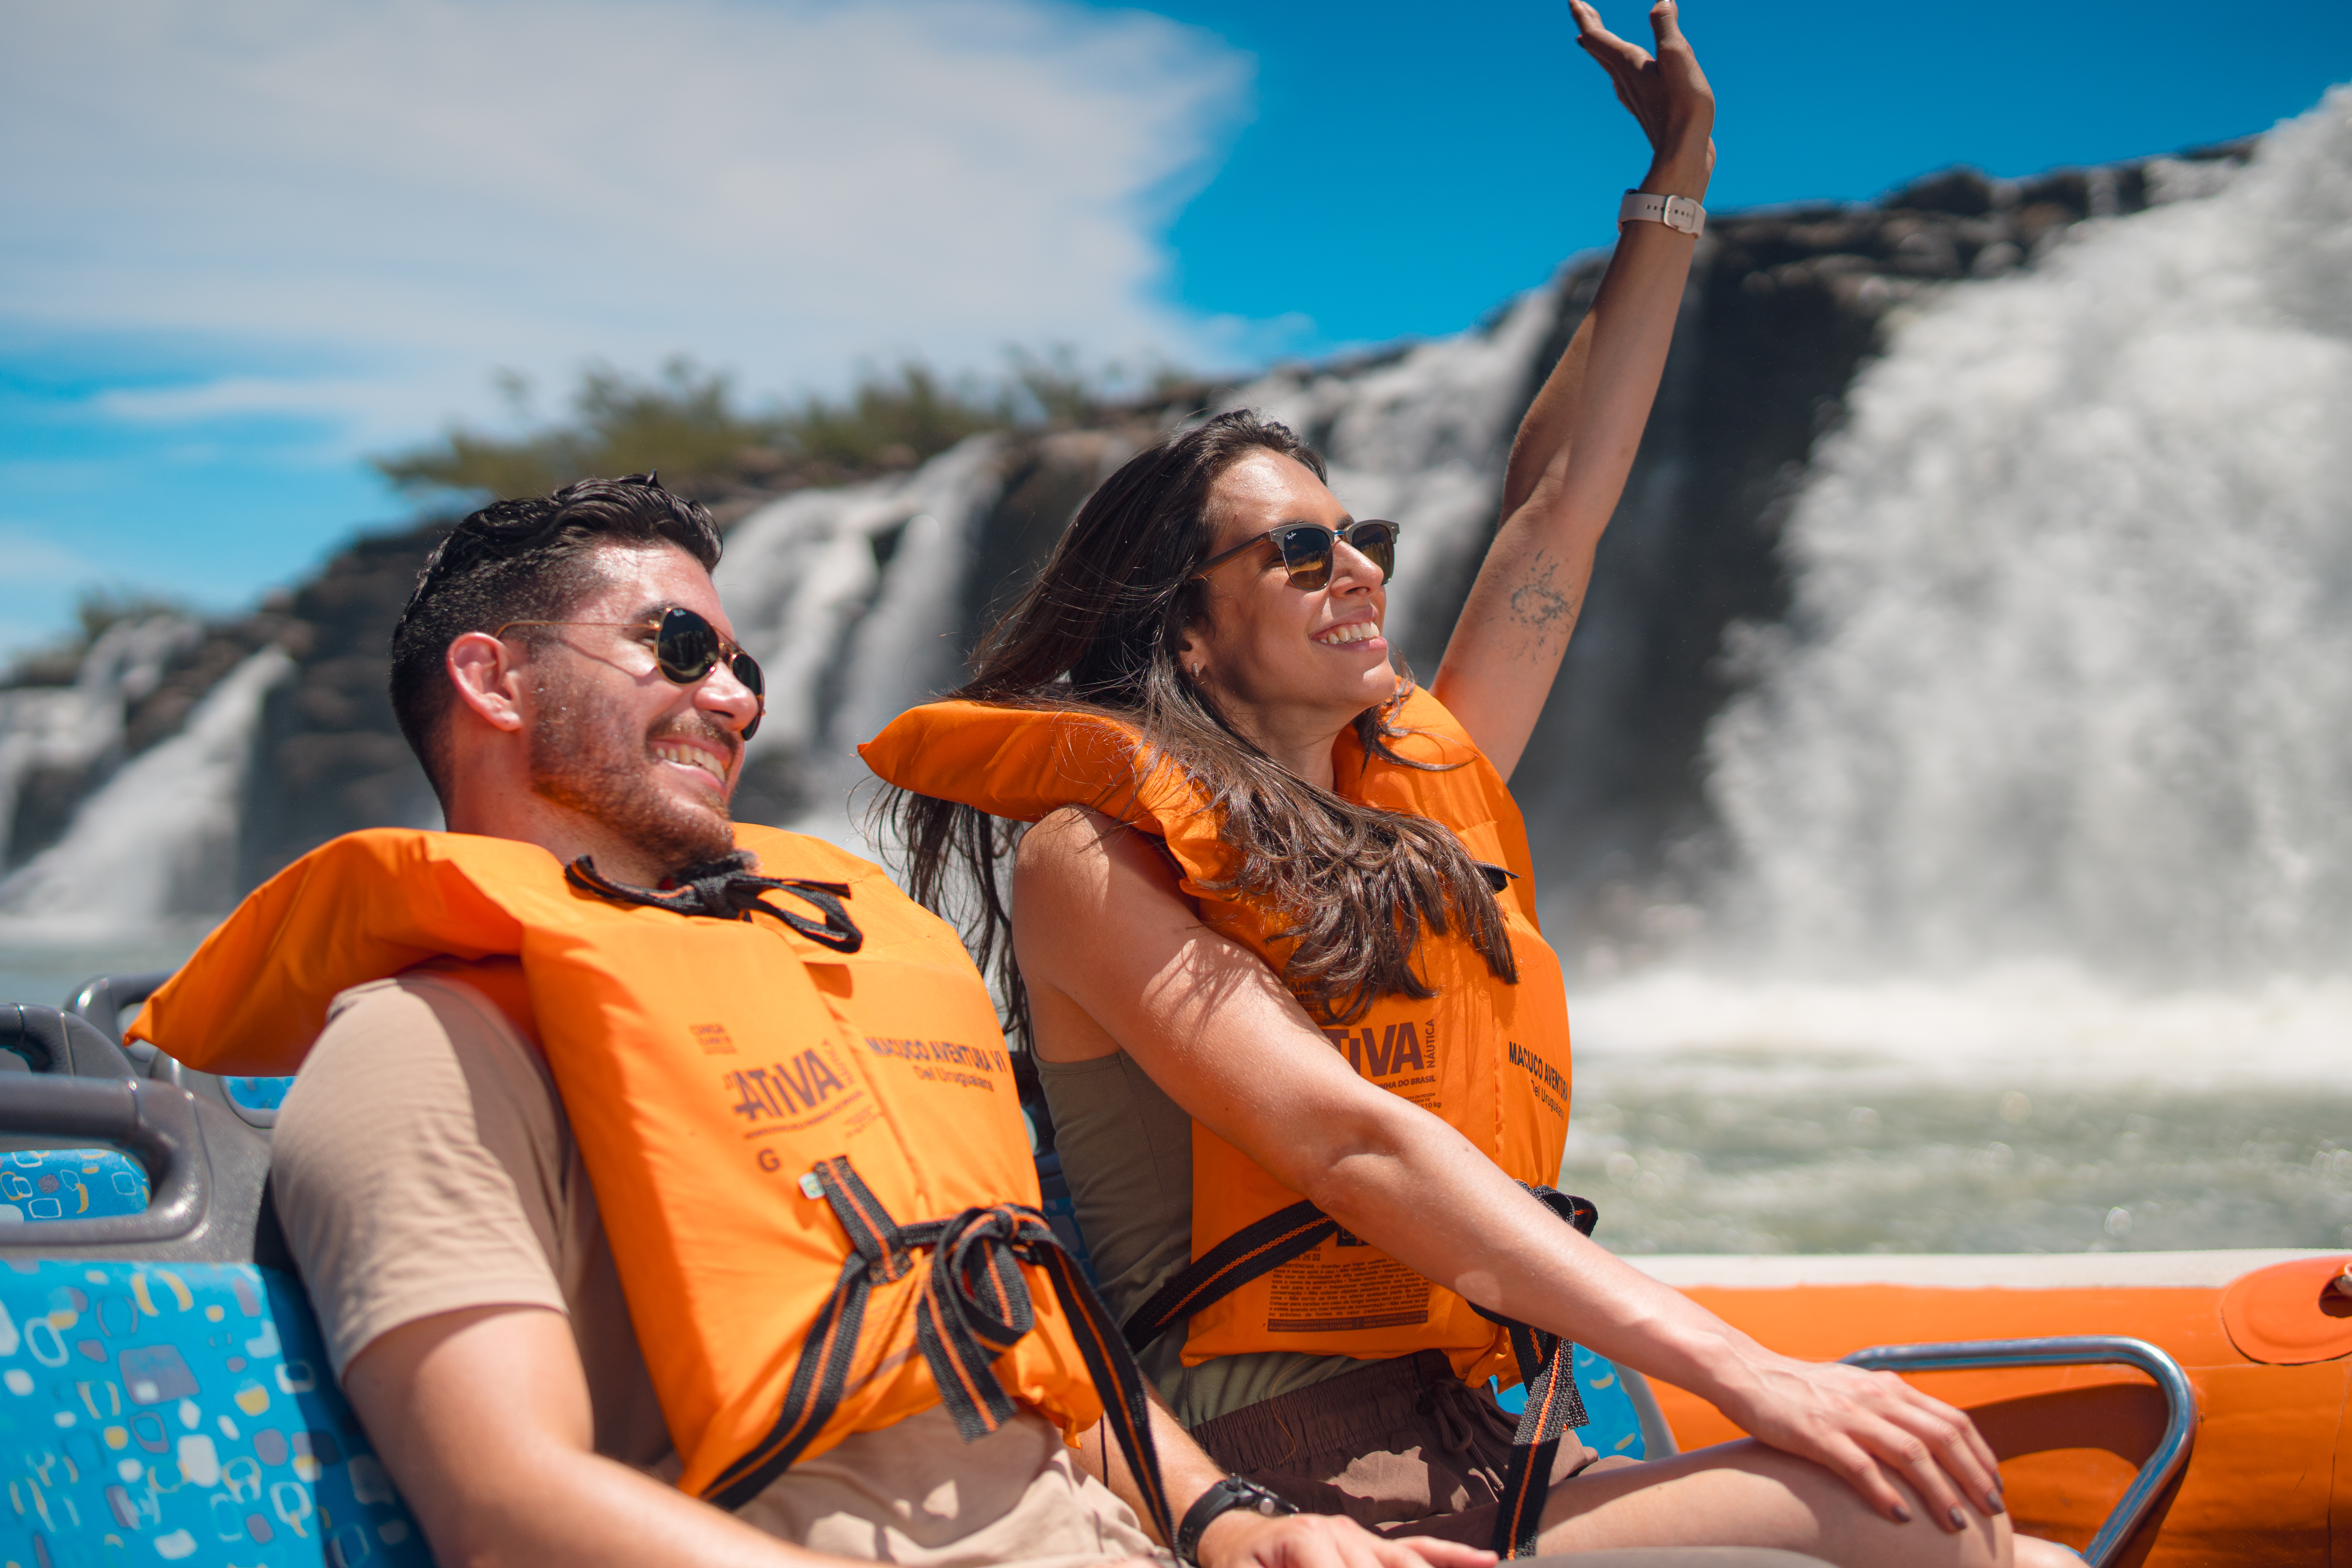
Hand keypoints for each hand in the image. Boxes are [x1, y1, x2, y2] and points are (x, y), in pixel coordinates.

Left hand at [1199, 1509, 1496, 1567]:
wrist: (1230, 1537)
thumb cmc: (1236, 1565)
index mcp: (1307, 1539)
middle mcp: (1340, 1532)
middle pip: (1387, 1567)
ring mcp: (1359, 1537)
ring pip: (1408, 1563)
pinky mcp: (1370, 1548)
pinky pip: (1416, 1554)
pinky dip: (1449, 1559)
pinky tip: (1484, 1562)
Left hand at [1568, 0, 1715, 191]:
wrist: (1683, 155)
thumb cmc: (1682, 108)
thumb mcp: (1678, 58)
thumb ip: (1666, 28)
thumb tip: (1661, 1)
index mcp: (1628, 64)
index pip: (1597, 36)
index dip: (1584, 15)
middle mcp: (1625, 80)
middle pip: (1599, 48)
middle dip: (1588, 25)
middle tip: (1578, 9)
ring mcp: (1634, 96)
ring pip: (1608, 65)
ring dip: (1599, 47)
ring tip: (1588, 39)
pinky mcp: (1646, 108)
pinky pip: (1623, 80)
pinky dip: (1617, 67)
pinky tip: (1619, 77)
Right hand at [1716, 1350, 2007, 1530]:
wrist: (1746, 1373)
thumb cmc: (1802, 1390)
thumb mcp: (1855, 1391)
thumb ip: (1890, 1409)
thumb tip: (1927, 1441)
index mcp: (1888, 1386)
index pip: (1953, 1420)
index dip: (1981, 1455)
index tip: (1995, 1485)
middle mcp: (1875, 1396)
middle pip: (1942, 1437)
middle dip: (1973, 1477)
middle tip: (1991, 1510)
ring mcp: (1847, 1415)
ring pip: (1911, 1454)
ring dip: (1939, 1491)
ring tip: (1956, 1524)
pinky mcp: (1817, 1434)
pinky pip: (1861, 1467)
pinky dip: (1886, 1493)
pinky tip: (1901, 1517)